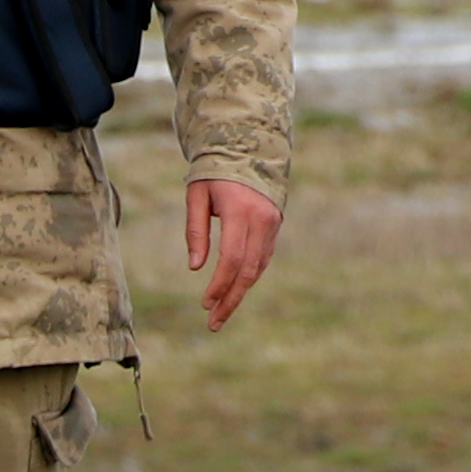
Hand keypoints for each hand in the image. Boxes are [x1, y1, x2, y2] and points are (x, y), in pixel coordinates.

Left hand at [184, 179, 282, 331]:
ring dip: (240, 292)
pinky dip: (249, 276)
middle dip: (231, 299)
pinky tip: (233, 290)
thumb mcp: (196, 196)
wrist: (248, 148)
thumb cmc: (214, 172)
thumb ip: (196, 230)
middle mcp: (262, 220)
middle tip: (214, 323)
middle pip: (248, 270)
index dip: (219, 285)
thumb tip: (196, 268)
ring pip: (258, 268)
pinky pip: (263, 258)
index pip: (232, 259)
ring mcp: (272, 224)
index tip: (205, 304)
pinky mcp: (275, 226)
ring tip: (221, 313)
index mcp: (241, 212)